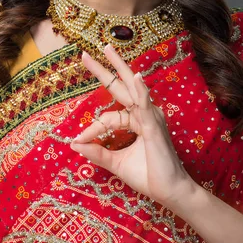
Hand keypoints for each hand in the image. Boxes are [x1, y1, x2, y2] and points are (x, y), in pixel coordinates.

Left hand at [70, 43, 196, 210]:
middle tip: (86, 53)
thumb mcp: (116, 162)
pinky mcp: (153, 126)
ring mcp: (150, 117)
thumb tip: (73, 145)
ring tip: (107, 50)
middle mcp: (144, 113)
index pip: (108, 117)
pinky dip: (140, 90)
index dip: (91, 129)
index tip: (76, 141)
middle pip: (120, 86)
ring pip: (131, 88)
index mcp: (137, 120)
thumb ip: (97, 152)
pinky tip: (135, 77)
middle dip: (104, 68)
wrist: (169, 192)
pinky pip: (145, 105)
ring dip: (119, 67)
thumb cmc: (147, 175)